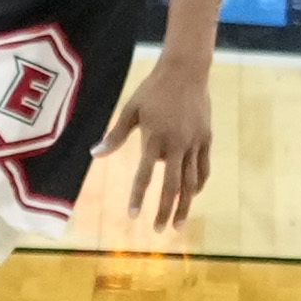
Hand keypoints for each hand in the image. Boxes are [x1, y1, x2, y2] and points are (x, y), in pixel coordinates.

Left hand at [98, 53, 214, 244]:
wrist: (186, 70)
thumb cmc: (153, 89)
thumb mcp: (131, 110)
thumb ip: (115, 135)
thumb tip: (94, 154)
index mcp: (155, 138)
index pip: (145, 175)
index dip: (138, 197)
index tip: (133, 216)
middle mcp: (176, 144)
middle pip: (172, 186)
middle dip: (164, 211)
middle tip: (157, 230)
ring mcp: (194, 142)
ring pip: (191, 182)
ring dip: (184, 205)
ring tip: (178, 224)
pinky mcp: (206, 138)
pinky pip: (203, 167)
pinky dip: (198, 184)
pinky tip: (193, 195)